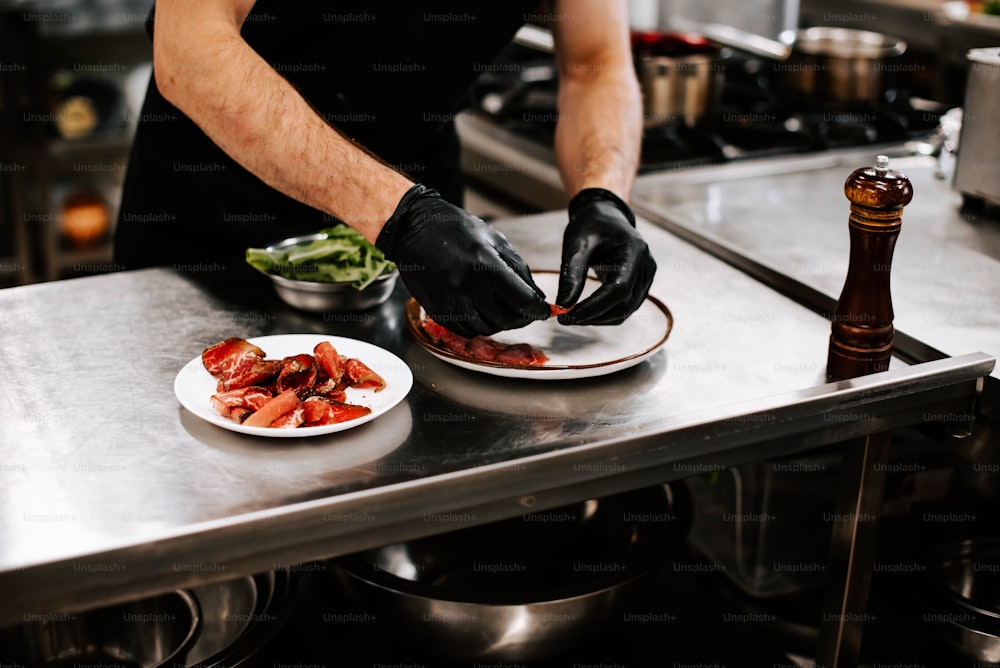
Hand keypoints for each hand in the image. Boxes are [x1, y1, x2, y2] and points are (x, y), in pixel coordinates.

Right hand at [376, 185, 549, 337]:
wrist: (413, 228)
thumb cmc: (456, 229)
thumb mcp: (494, 239)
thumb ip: (518, 269)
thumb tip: (536, 296)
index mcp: (485, 264)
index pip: (522, 300)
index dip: (538, 310)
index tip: (544, 312)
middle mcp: (467, 286)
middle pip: (506, 319)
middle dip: (521, 317)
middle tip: (524, 310)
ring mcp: (450, 301)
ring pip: (487, 328)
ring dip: (500, 323)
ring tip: (502, 308)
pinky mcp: (437, 310)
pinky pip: (467, 330)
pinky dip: (480, 326)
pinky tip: (481, 311)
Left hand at [556, 188, 655, 325]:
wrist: (605, 216)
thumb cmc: (592, 225)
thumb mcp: (577, 244)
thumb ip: (571, 275)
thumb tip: (563, 306)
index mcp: (635, 251)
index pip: (619, 289)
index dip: (594, 306)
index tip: (569, 315)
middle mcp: (646, 267)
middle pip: (624, 304)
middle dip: (594, 315)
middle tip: (566, 318)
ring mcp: (646, 277)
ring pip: (626, 310)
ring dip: (599, 318)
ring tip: (573, 315)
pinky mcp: (640, 285)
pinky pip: (625, 307)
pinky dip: (605, 313)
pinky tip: (586, 311)